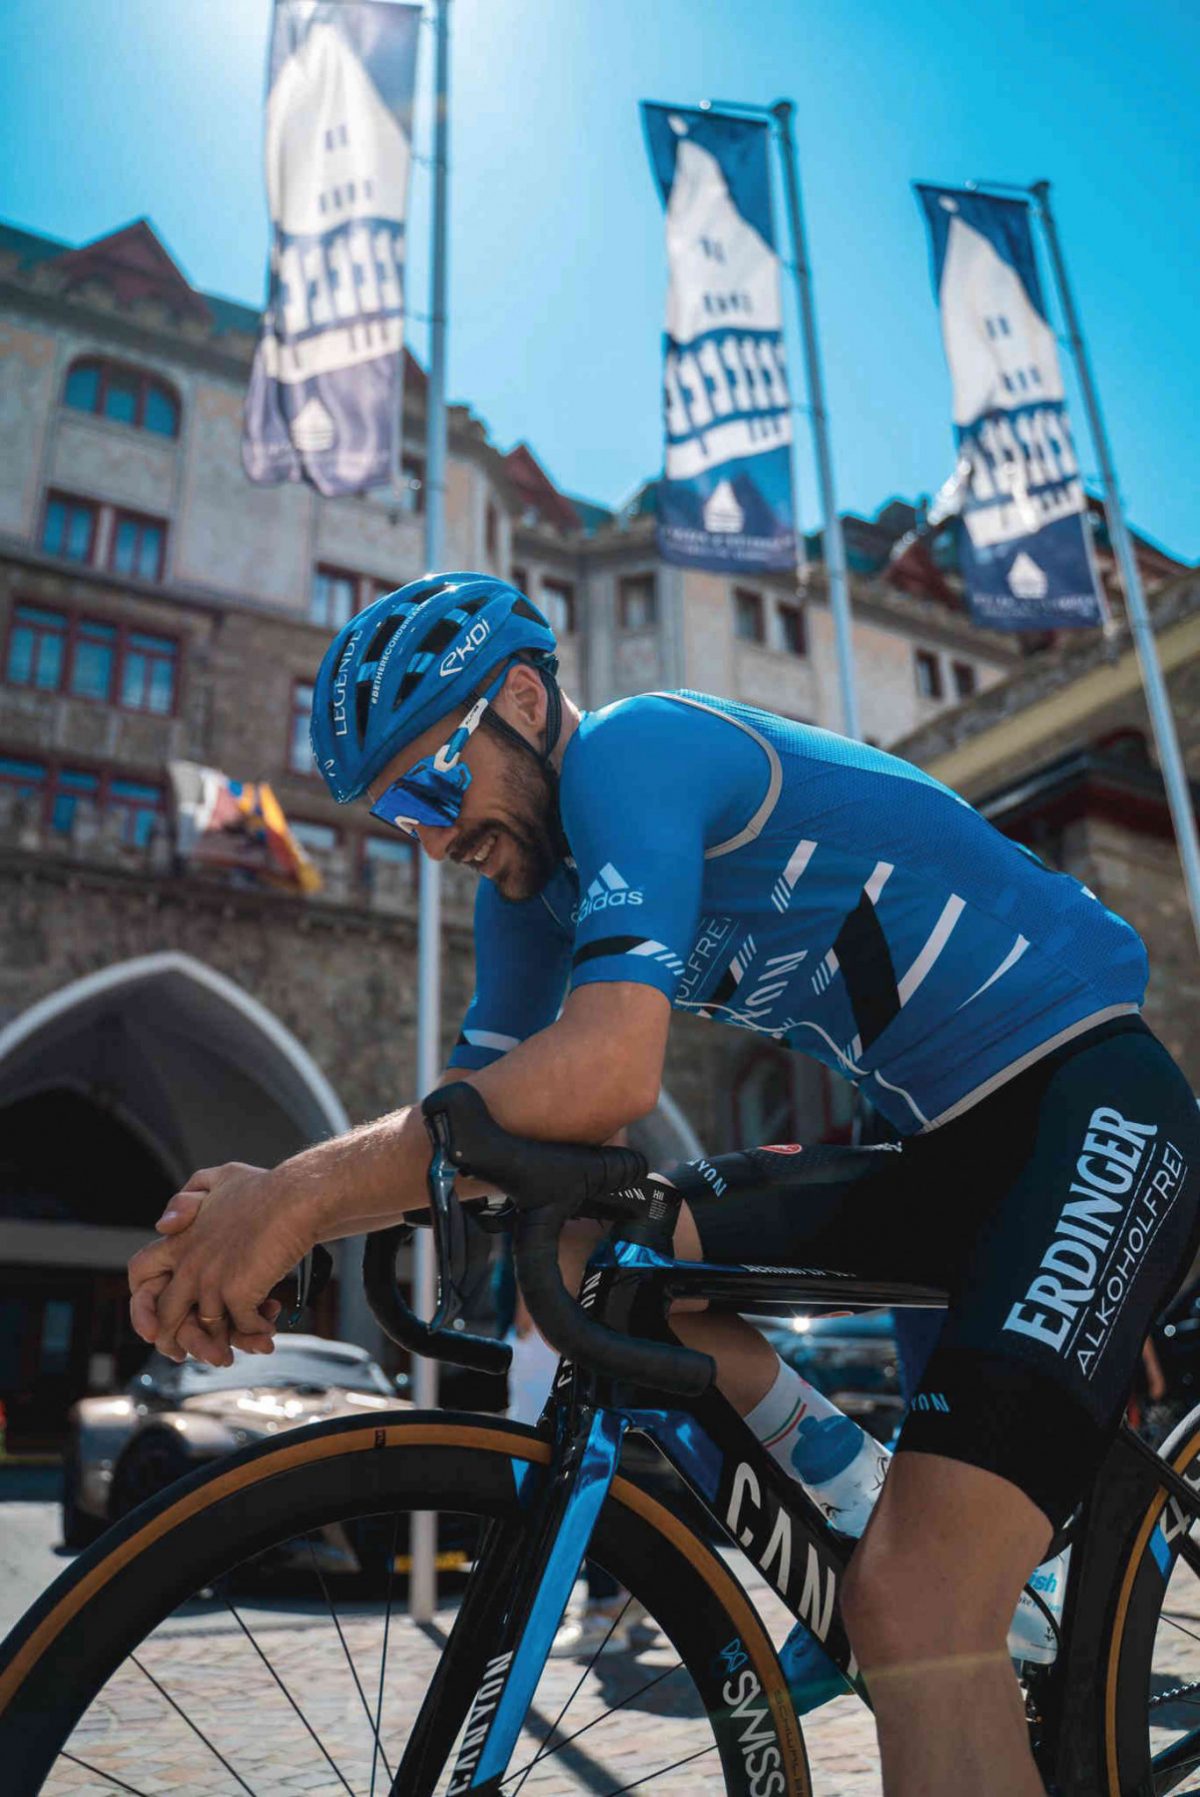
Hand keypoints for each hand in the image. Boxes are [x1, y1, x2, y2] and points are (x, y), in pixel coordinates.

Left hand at [128, 1164, 315, 1366]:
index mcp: (180, 1239)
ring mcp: (212, 1279)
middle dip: (177, 1341)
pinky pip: (242, 1326)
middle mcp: (190, 1263)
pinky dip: (257, 1332)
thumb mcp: (218, 1178)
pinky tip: (271, 1327)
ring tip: (249, 1344)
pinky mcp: (238, 1291)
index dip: (142, 1301)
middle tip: (195, 1353)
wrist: (298, 1196)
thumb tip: (163, 1226)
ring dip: (226, 1344)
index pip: (140, 1273)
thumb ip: (186, 1199)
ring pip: (205, 1330)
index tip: (154, 1320)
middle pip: (165, 1316)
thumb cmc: (265, 1188)